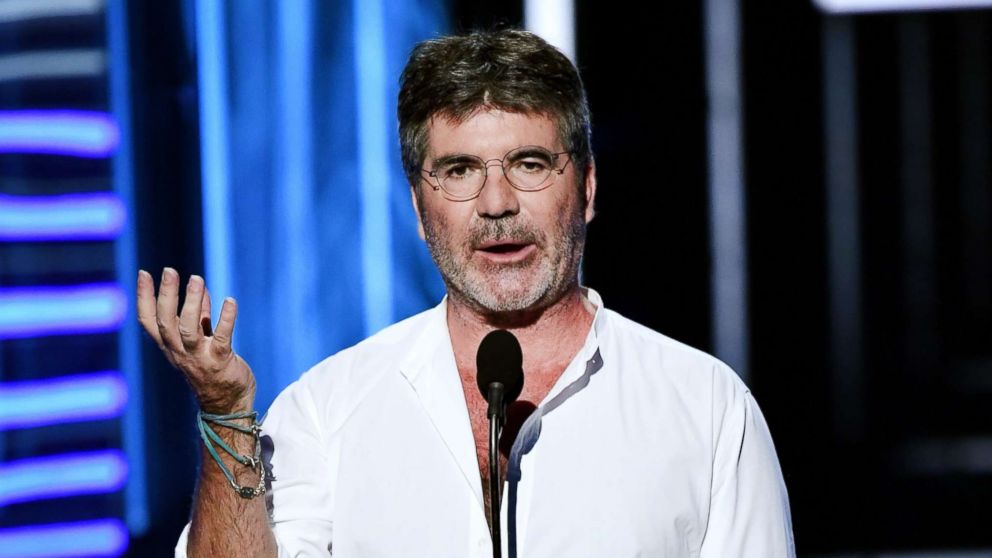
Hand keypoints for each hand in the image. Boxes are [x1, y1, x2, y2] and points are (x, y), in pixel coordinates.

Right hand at [136, 268, 255, 413]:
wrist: (228, 405)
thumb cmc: (213, 369)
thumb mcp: (200, 341)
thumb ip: (200, 316)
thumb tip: (200, 289)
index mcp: (170, 346)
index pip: (149, 320)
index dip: (144, 297)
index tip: (143, 273)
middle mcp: (179, 352)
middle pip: (166, 322)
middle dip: (166, 295)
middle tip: (170, 270)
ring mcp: (199, 357)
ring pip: (189, 329)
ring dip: (193, 303)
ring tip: (197, 279)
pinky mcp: (220, 361)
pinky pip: (221, 337)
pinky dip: (225, 318)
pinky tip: (230, 301)